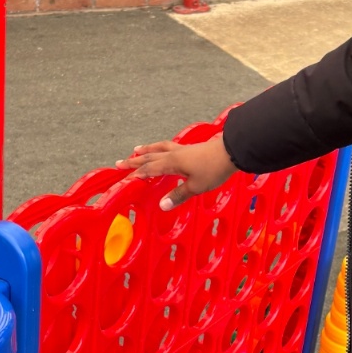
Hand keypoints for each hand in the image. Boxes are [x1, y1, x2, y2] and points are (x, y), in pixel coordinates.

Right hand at [115, 132, 236, 209]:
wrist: (232, 151)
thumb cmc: (214, 169)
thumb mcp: (196, 186)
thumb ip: (178, 195)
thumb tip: (162, 205)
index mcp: (172, 163)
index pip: (149, 169)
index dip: (137, 174)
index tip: (124, 179)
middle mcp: (174, 154)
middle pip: (150, 156)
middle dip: (134, 161)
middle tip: (119, 163)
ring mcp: (182, 149)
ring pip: (159, 148)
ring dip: (146, 150)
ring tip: (137, 149)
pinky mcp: (191, 148)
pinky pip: (169, 147)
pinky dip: (160, 148)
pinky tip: (163, 149)